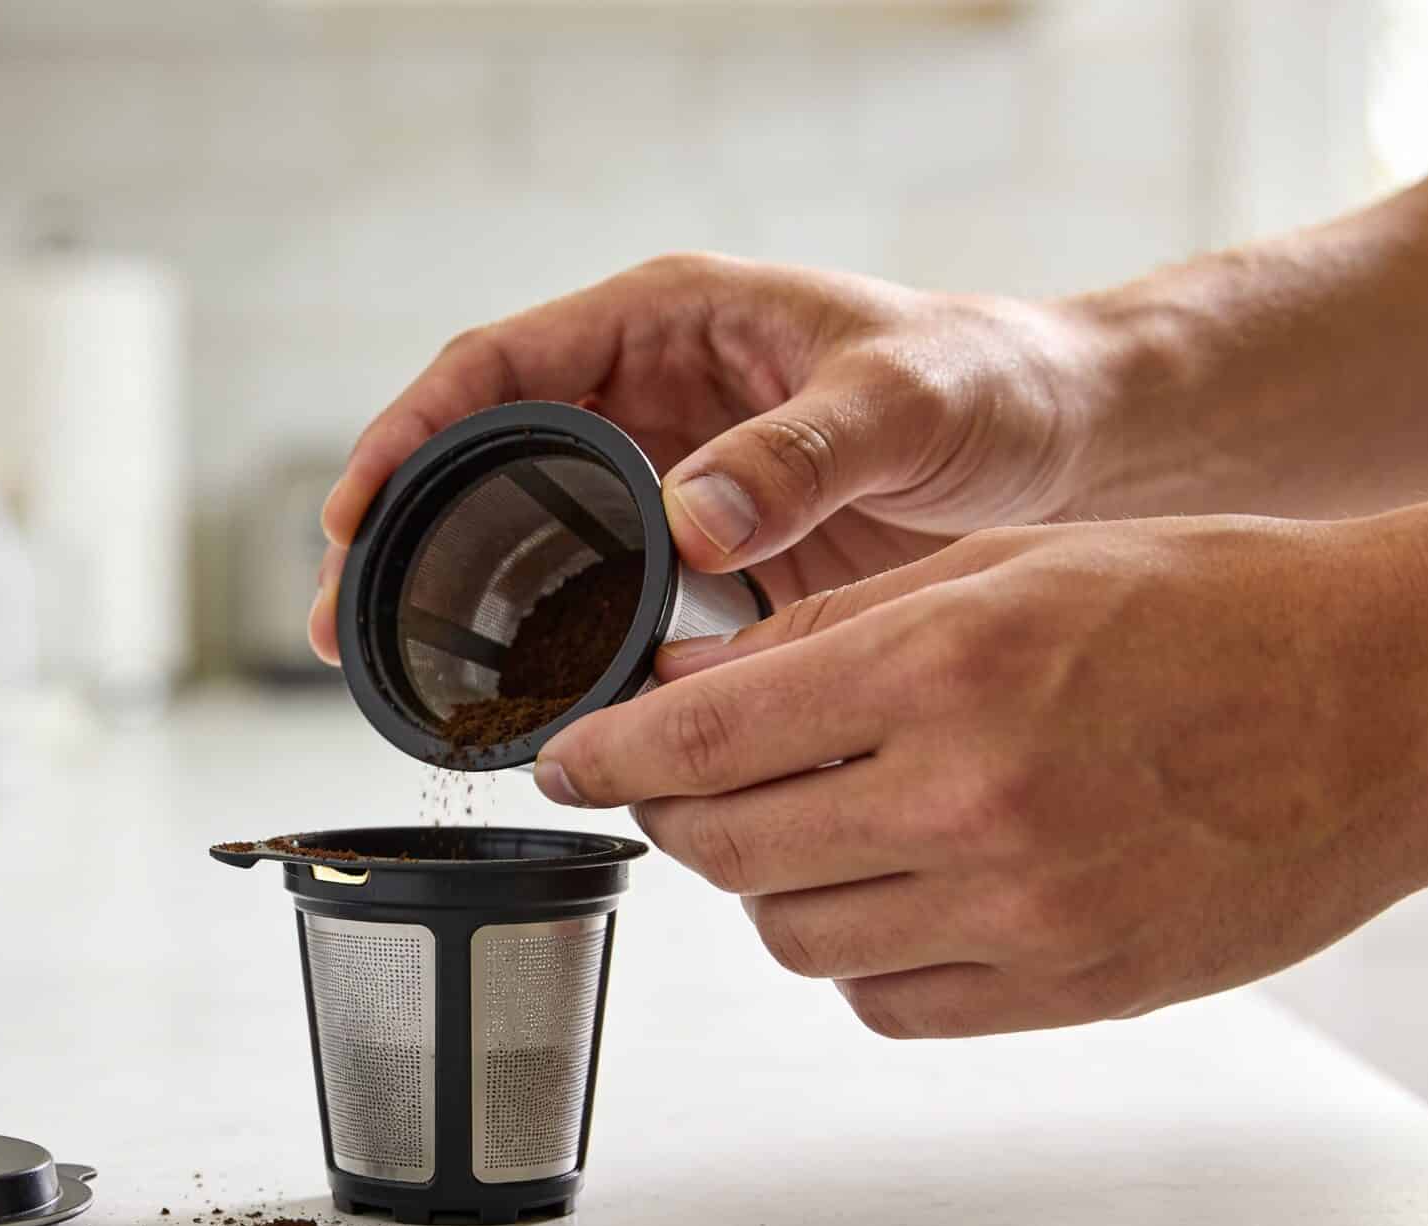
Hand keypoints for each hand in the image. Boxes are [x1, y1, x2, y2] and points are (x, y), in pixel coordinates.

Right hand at [309, 253, 1105, 661]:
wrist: (1085, 445)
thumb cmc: (1002, 383)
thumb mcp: (906, 401)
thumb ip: (797, 455)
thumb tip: (689, 522)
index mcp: (669, 320)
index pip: (497, 366)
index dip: (410, 435)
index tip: (355, 512)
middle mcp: (651, 392)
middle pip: (483, 458)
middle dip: (402, 535)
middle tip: (342, 622)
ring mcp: (670, 474)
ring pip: (529, 533)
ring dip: (462, 600)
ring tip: (400, 680)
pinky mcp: (704, 551)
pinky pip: (601, 593)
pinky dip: (551, 644)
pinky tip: (523, 704)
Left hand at [532, 512, 1427, 1037]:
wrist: (1391, 701)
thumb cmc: (1210, 606)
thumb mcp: (1004, 563)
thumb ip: (830, 630)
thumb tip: (684, 683)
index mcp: (943, 670)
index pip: (701, 740)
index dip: (602, 755)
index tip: (561, 757)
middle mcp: (969, 800)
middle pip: (725, 850)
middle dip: (670, 817)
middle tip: (673, 785)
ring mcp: (1021, 912)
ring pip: (796, 935)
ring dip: (769, 883)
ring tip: (810, 824)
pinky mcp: (1067, 988)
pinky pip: (888, 1002)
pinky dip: (861, 953)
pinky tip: (892, 889)